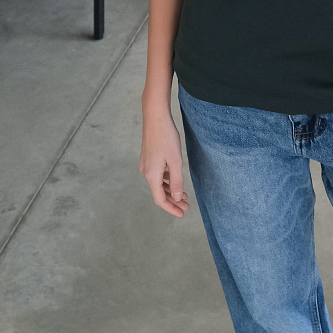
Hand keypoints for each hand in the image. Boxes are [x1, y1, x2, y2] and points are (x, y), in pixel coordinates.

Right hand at [140, 101, 189, 216]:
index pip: (160, 199)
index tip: (182, 213)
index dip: (171, 208)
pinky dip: (166, 181)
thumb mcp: (175, 161)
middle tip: (187, 205)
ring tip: (183, 194)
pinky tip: (175, 179)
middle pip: (159, 193)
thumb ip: (176, 181)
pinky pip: (157, 175)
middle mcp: (146, 172)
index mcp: (152, 175)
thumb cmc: (166, 138)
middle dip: (173, 200)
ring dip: (170, 190)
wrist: (155, 118)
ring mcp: (146, 165)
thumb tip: (176, 197)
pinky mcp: (148, 159)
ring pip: (158, 184)